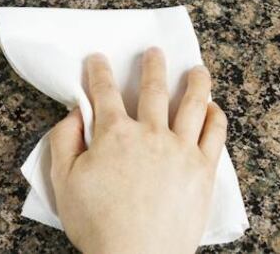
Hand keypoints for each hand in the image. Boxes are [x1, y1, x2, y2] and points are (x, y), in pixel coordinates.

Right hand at [49, 48, 227, 253]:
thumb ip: (64, 142)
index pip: (105, 92)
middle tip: (153, 52)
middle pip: (153, 88)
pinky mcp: (203, 169)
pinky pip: (215, 133)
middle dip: (152, 65)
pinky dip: (215, 115)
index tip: (98, 59)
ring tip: (197, 69)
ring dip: (195, 81)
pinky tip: (213, 108)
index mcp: (114, 134)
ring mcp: (181, 149)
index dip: (98, 71)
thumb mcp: (63, 183)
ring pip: (193, 103)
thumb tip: (74, 115)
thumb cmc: (98, 225)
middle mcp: (150, 133)